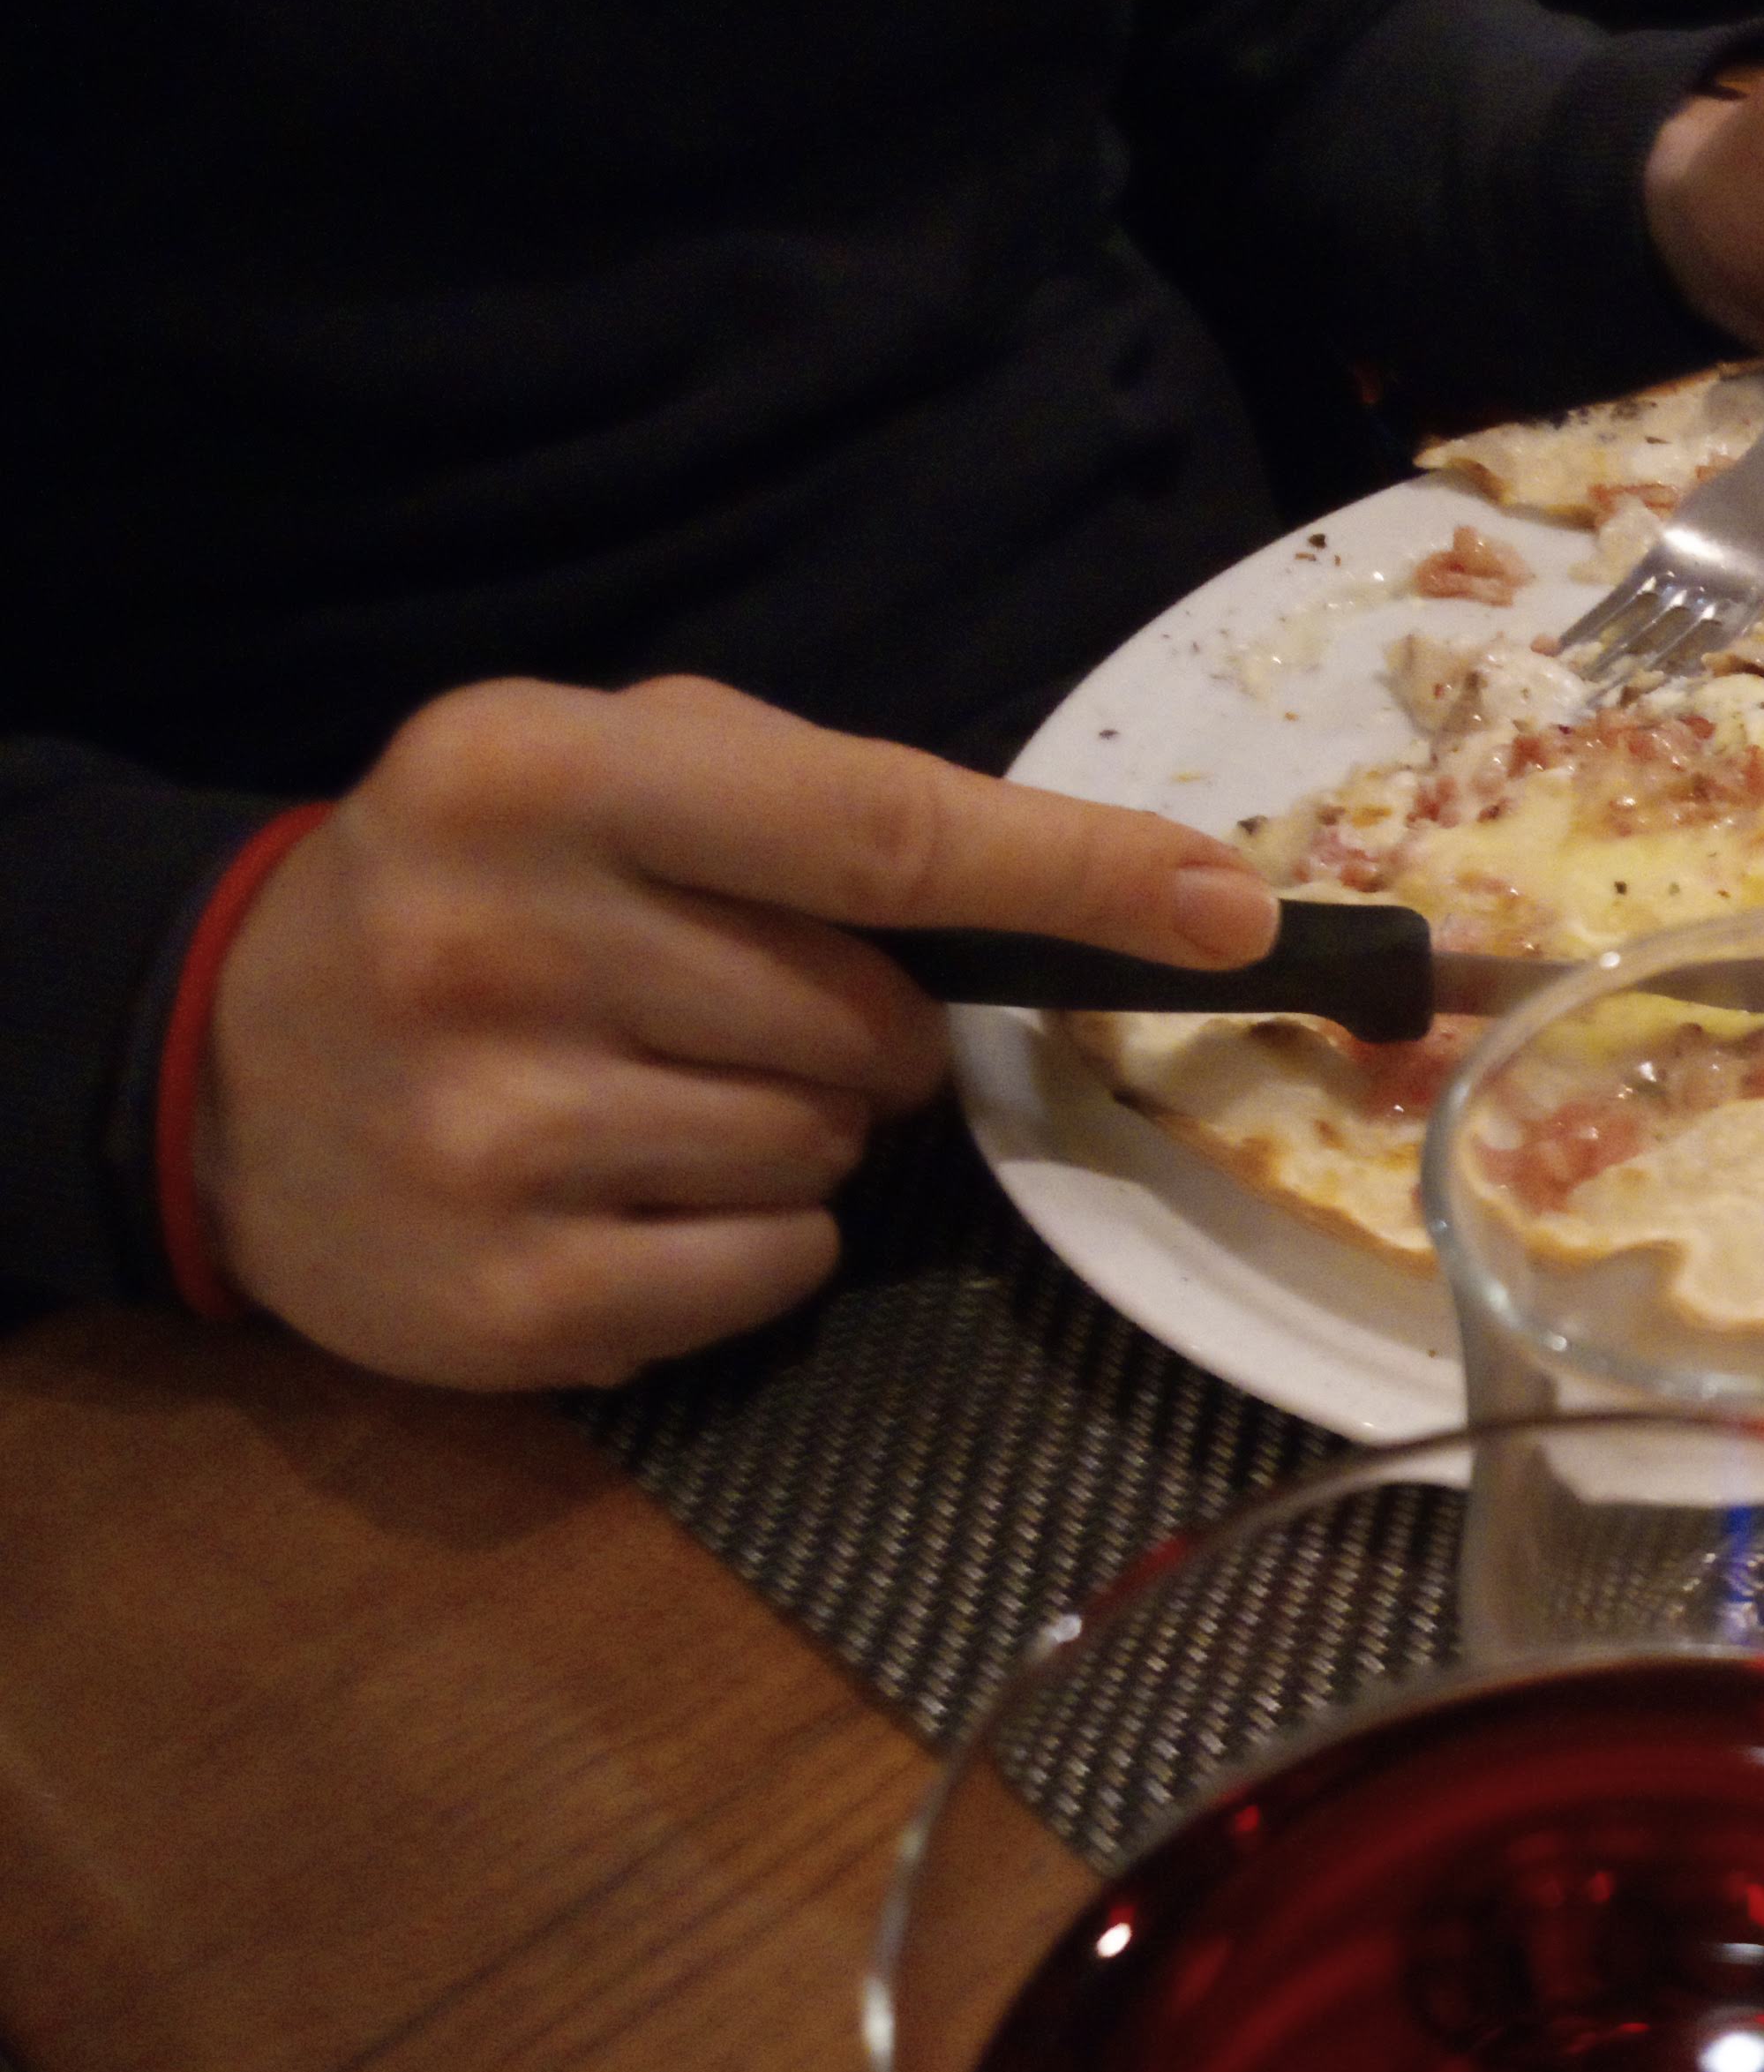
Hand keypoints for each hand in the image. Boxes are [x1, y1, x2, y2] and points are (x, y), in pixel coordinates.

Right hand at [196, 674, 1275, 1390]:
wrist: (224, 1062)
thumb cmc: (488, 890)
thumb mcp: (614, 772)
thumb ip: (833, 806)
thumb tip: (1132, 890)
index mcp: (540, 775)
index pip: (882, 833)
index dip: (1080, 874)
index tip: (1231, 912)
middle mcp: (498, 944)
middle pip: (871, 1022)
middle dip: (858, 1029)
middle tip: (728, 1012)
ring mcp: (491, 1134)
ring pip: (828, 1155)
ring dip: (798, 1135)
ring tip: (649, 1093)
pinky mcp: (508, 1299)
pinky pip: (775, 1271)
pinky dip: (753, 1244)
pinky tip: (630, 1192)